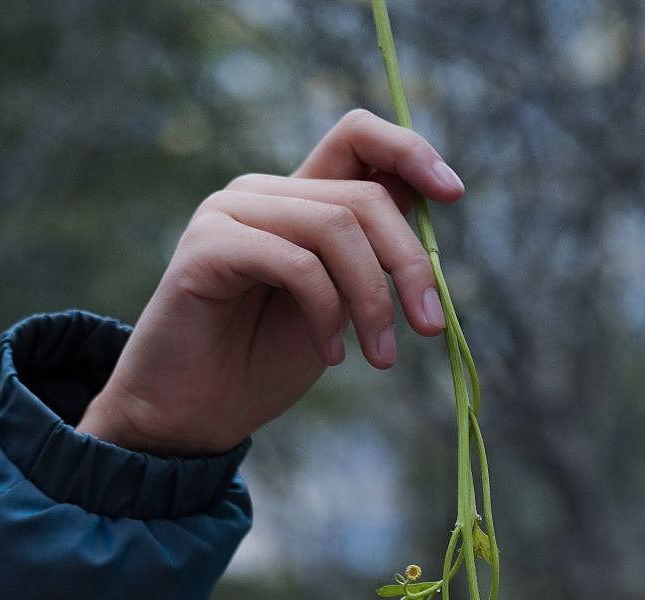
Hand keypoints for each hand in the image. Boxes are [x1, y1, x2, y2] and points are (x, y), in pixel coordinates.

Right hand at [75, 108, 464, 456]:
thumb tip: (427, 211)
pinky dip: (327, 312)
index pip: (357, 138)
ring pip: (335, 227)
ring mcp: (229, 213)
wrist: (190, 416)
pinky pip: (295, 262)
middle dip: (409, 263)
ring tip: (382, 358)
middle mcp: (261, 194)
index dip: (410, 153)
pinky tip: (331, 356)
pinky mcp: (207, 247)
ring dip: (373, 299)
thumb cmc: (259, 366)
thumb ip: (368, 259)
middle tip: (429, 326)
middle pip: (362, 196)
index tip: (453, 195)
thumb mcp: (336, 308)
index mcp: (295, 201)